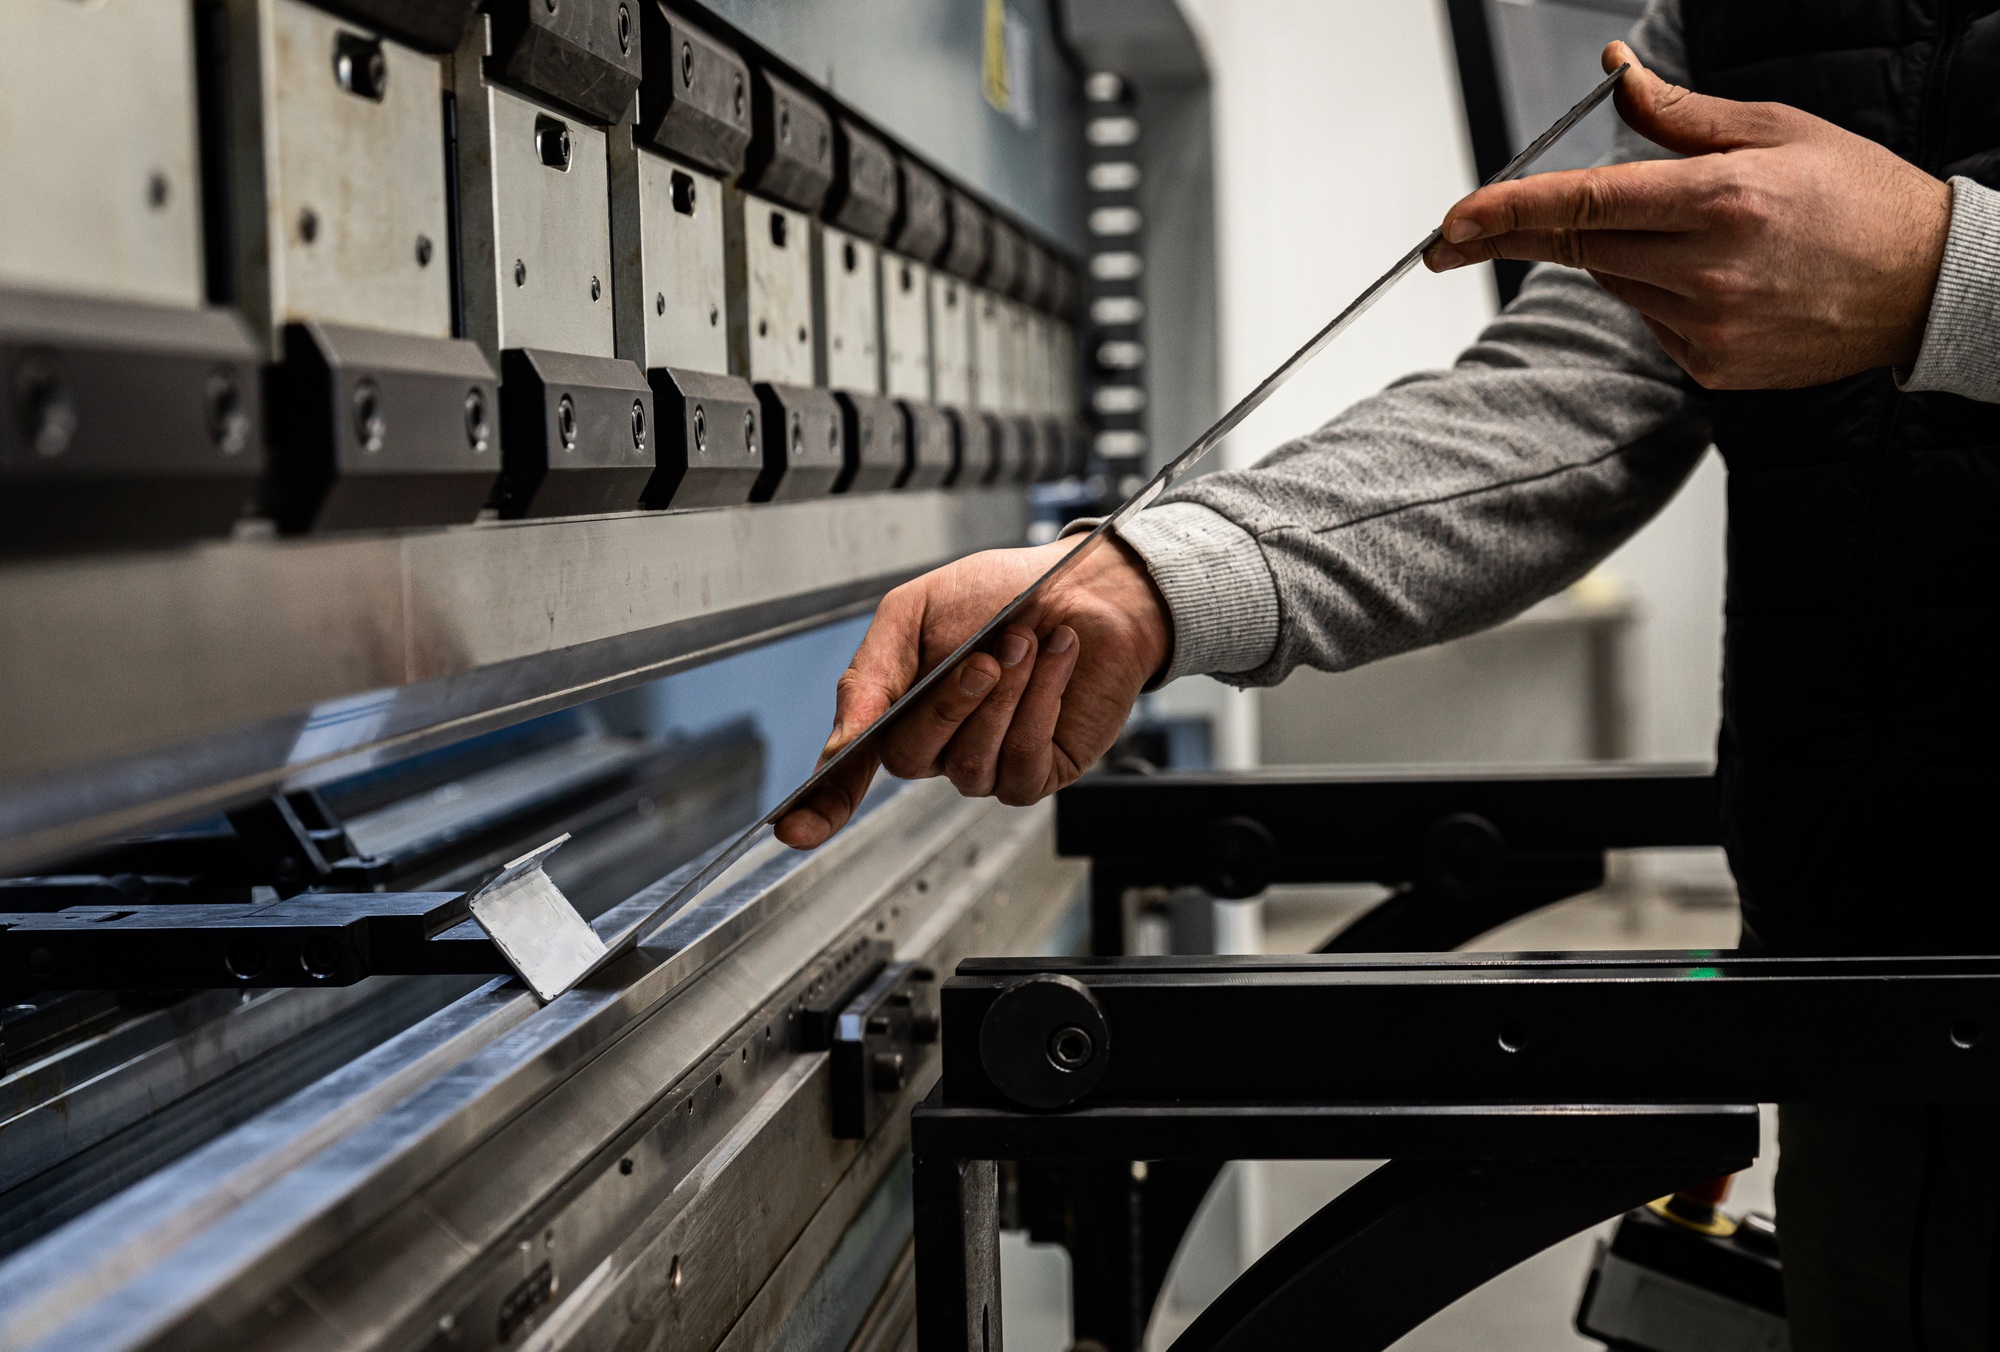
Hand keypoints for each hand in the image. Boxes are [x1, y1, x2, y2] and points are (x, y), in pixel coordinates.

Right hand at [773, 535, 1170, 848]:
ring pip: (969, 762)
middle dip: (950, 702)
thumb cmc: (1002, 593)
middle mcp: (938, 745)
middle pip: (908, 758)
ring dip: (1004, 696)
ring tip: (1027, 642)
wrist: (1085, 584)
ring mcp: (986, 765)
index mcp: (897, 708)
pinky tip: (1055, 663)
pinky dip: (1040, 706)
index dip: (819, 805)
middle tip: (987, 654)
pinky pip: (1020, 764)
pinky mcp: (1037, 773)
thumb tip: (842, 741)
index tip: (791, 830)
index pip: (848, 773)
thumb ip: (872, 673)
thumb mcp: (916, 611)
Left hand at [1425, 41, 1951, 388]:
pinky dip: (1654, 292)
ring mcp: (1705, 326)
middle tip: (1458, 231)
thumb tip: (1616, 78)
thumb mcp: (1774, 130)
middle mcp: (1707, 269)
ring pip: (1610, 282)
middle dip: (1517, 234)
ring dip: (1612, 254)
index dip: (1506, 212)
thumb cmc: (1857, 198)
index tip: (1453, 220)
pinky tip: (1713, 276)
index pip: (1583, 205)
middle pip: (1577, 249)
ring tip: (1680, 231)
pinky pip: (1645, 319)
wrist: (1924, 287)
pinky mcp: (1707, 365)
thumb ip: (1679, 115)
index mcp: (1722, 199)